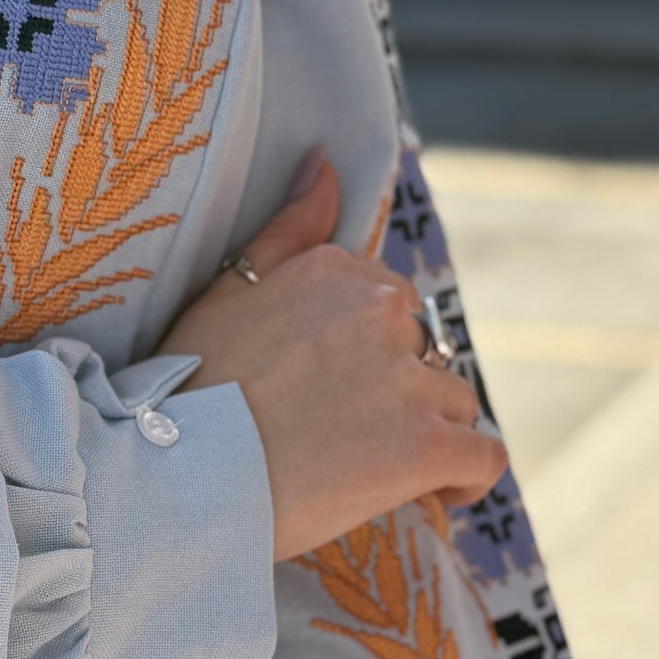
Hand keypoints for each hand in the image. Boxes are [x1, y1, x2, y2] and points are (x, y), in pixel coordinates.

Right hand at [161, 148, 506, 562]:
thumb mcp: (224, 291)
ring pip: (455, 403)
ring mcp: (407, 380)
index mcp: (335, 272)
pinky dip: (465, 482)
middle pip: (424, 352)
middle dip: (398, 393)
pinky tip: (432, 496)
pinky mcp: (426, 446)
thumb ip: (288, 227)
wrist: (175, 478)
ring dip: (427, 435)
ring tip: (370, 475)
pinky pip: (482, 458)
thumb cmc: (186, 390)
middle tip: (339, 440)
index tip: (330, 393)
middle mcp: (380, 313)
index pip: (388, 308)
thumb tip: (324, 162)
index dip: (365, 357)